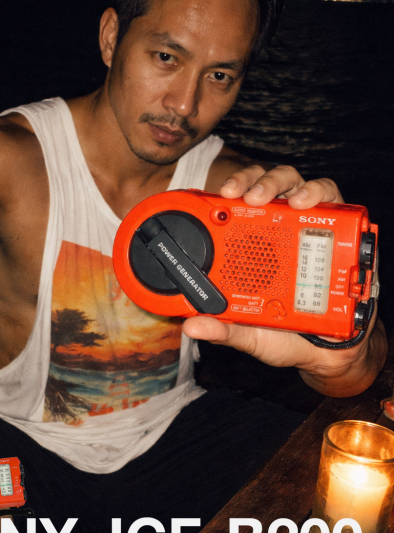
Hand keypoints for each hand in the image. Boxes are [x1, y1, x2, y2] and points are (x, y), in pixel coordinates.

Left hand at [183, 163, 384, 395]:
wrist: (328, 351)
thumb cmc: (287, 334)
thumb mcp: (252, 333)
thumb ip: (225, 329)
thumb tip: (192, 325)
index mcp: (254, 247)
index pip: (236, 207)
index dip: (223, 195)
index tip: (216, 198)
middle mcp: (280, 229)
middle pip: (263, 186)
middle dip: (251, 181)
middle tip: (242, 197)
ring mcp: (308, 226)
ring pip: (295, 183)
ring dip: (280, 183)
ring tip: (272, 199)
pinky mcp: (340, 229)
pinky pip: (332, 199)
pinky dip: (318, 194)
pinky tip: (306, 205)